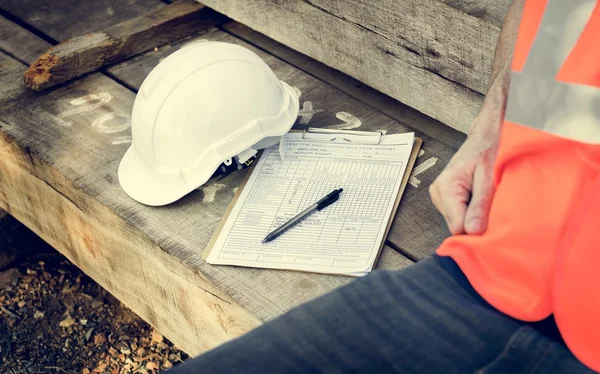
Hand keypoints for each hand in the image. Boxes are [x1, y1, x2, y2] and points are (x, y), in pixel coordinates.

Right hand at [429, 120, 500, 234]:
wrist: (482, 138)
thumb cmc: (486, 153)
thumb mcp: (488, 179)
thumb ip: (480, 205)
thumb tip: (473, 231)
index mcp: (446, 188)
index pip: (457, 227)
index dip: (474, 228)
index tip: (490, 221)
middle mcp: (437, 193)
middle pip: (455, 226)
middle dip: (472, 221)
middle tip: (487, 205)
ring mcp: (437, 195)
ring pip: (455, 221)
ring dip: (470, 215)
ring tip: (480, 197)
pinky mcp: (441, 197)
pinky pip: (455, 214)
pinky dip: (467, 210)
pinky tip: (474, 197)